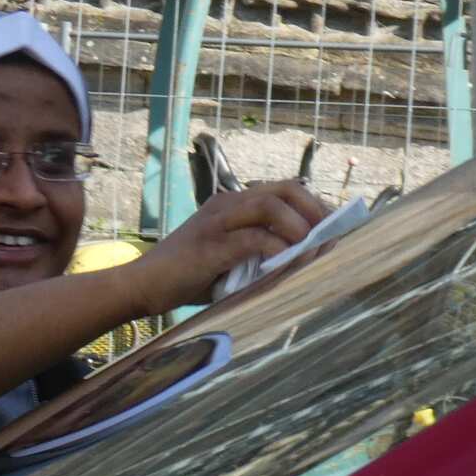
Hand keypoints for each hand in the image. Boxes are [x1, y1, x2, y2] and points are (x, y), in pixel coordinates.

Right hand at [121, 182, 328, 314]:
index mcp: (230, 204)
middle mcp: (225, 205)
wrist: (141, 285)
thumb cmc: (184, 278)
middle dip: (314, 209)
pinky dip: (277, 248)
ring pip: (270, 204)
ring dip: (298, 225)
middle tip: (330, 233)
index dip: (313, 204)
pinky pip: (253, 238)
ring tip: (310, 246)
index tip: (334, 225)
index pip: (282, 190)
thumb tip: (303, 259)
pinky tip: (285, 262)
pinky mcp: (211, 244)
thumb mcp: (228, 260)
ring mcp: (216, 222)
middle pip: (282, 189)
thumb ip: (257, 253)